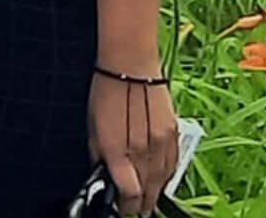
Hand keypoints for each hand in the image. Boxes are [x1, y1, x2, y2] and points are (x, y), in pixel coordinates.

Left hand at [88, 70, 179, 214]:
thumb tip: (101, 170)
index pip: (128, 191)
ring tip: (147, 202)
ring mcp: (160, 141)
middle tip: (134, 210)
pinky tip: (161, 180)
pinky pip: (173, 163)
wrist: (130, 63)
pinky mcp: (173, 133)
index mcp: (117, 147)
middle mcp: (141, 148)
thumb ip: (98, 151)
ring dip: (155, 193)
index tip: (121, 208)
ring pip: (162, 180)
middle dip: (140, 203)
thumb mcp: (92, 123)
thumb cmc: (106, 90)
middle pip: (147, 190)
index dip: (125, 205)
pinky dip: (166, 175)